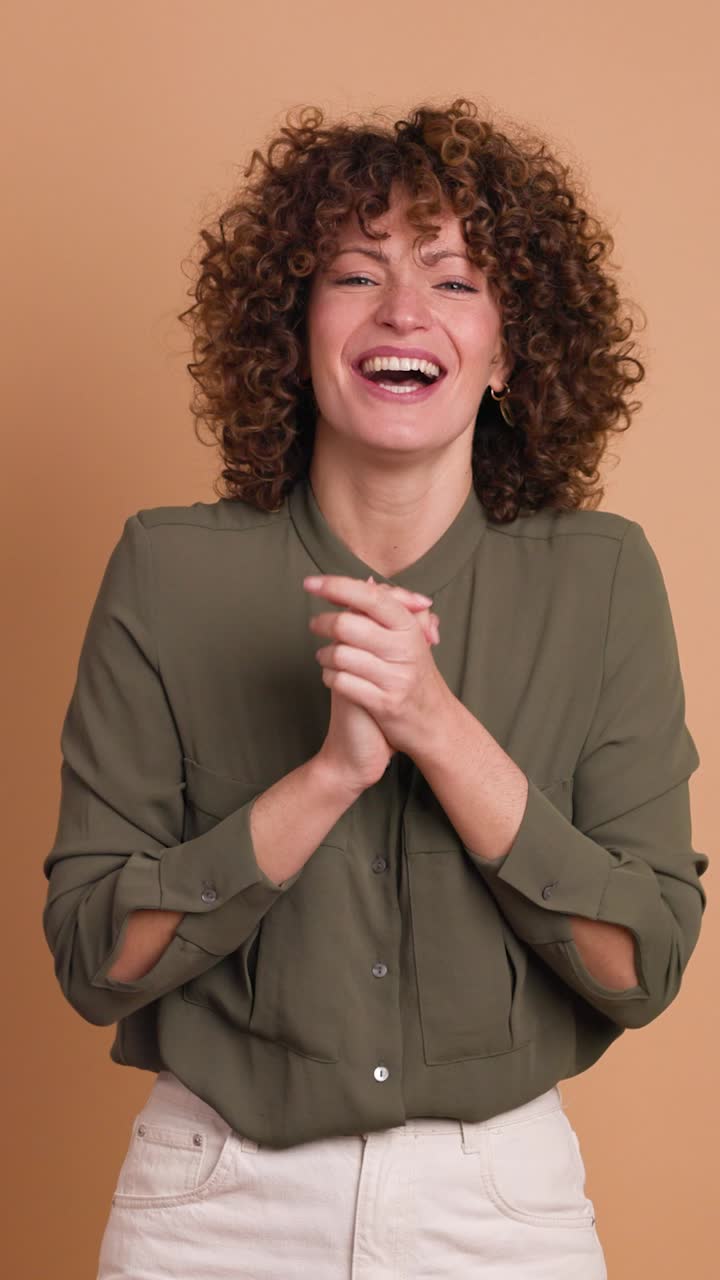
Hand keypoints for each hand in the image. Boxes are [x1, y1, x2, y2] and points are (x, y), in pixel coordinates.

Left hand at [304, 573, 446, 765]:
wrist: (434, 722)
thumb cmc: (414, 673)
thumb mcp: (410, 637)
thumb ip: (389, 609)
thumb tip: (365, 579)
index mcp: (409, 627)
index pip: (370, 597)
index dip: (337, 586)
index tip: (310, 583)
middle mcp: (406, 650)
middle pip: (347, 625)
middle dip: (322, 623)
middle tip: (314, 624)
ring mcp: (396, 678)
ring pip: (339, 655)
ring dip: (323, 655)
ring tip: (324, 656)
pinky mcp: (384, 703)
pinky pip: (341, 682)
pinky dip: (329, 677)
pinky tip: (332, 676)